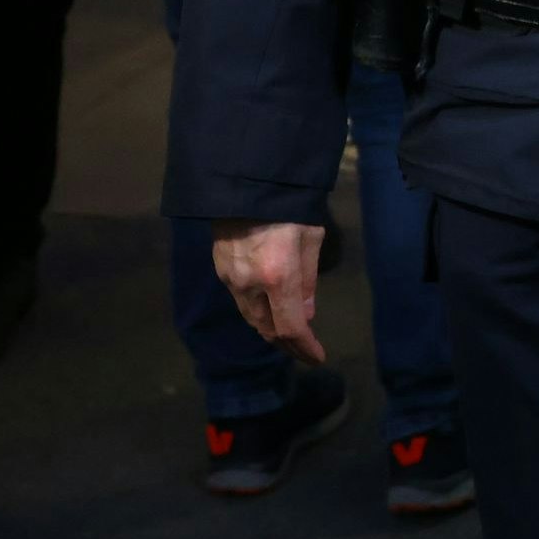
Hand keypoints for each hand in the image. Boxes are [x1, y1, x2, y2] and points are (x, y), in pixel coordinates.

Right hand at [211, 219, 328, 364]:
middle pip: (267, 328)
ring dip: (270, 330)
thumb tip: (306, 314)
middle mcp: (250, 284)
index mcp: (278, 276)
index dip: (304, 347)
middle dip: (287, 344)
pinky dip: (257, 312)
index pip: (290, 327)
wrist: (245, 181)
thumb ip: (308, 281)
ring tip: (289, 336)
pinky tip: (269, 310)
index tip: (318, 357)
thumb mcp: (311, 239)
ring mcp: (230, 278)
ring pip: (251, 317)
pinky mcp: (220, 268)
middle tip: (304, 351)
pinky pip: (241, 300)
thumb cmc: (289, 206)